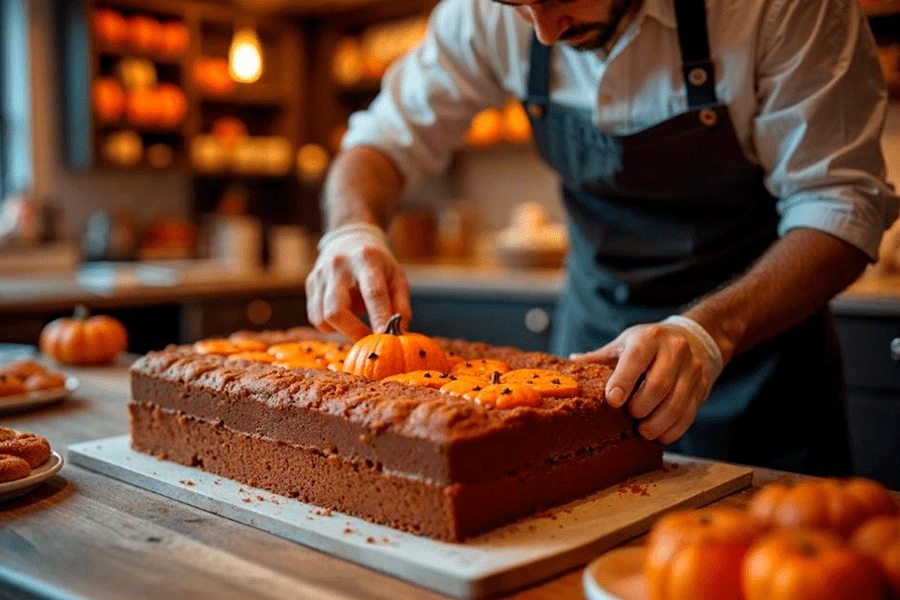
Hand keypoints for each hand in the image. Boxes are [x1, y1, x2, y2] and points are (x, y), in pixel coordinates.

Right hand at [305, 223, 411, 340]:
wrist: (349, 240)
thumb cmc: (379, 265)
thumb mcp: (397, 277)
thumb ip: (401, 306)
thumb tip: (400, 336)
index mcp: (366, 259)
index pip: (373, 292)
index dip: (379, 316)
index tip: (386, 337)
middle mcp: (338, 265)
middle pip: (336, 310)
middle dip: (353, 331)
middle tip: (368, 342)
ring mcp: (320, 274)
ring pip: (322, 318)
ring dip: (341, 330)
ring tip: (356, 325)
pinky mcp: (310, 284)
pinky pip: (316, 317)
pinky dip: (331, 326)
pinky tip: (344, 316)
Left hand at [571, 317, 723, 443]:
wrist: (695, 339)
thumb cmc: (651, 344)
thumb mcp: (626, 343)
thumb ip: (601, 357)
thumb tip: (572, 363)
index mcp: (650, 338)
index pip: (637, 358)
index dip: (624, 380)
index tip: (613, 401)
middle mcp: (675, 351)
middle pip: (659, 385)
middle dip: (641, 406)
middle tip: (629, 417)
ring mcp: (692, 370)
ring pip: (676, 403)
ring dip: (657, 423)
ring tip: (642, 431)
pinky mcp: (702, 389)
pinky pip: (689, 415)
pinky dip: (672, 430)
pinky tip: (659, 435)